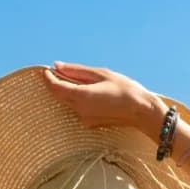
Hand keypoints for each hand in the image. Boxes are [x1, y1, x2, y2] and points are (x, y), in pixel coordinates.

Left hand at [43, 61, 166, 133]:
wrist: (142, 112)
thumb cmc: (125, 90)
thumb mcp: (101, 74)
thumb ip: (76, 70)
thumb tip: (57, 66)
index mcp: (81, 95)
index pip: (54, 86)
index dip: (47, 77)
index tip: (46, 69)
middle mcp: (79, 109)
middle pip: (58, 95)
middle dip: (55, 83)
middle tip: (58, 72)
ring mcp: (84, 118)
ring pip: (67, 102)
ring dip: (66, 91)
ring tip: (76, 79)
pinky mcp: (90, 123)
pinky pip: (77, 108)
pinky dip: (76, 98)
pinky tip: (88, 92)